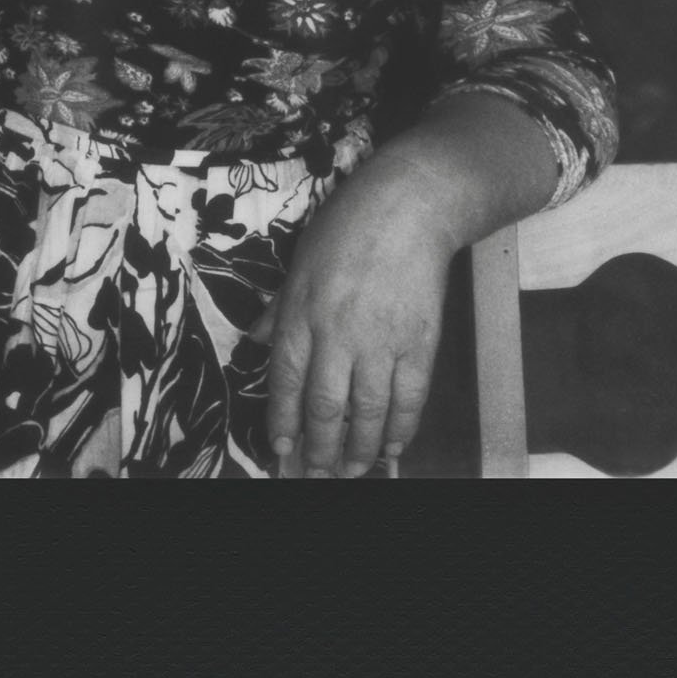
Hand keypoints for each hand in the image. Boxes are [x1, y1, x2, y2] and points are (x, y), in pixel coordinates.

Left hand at [249, 154, 456, 477]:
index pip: (286, 380)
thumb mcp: (299, 262)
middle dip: (318, 447)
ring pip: (368, 411)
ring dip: (359, 448)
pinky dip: (401, 427)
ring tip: (350, 470)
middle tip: (315, 472)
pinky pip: (409, 396)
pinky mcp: (420, 341)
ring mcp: (381, 339)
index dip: (283, 421)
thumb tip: (256, 340)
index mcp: (302, 312)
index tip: (281, 450)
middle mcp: (338, 332)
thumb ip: (280, 308)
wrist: (408, 205)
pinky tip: (393, 447)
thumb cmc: (348, 226)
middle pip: (325, 405)